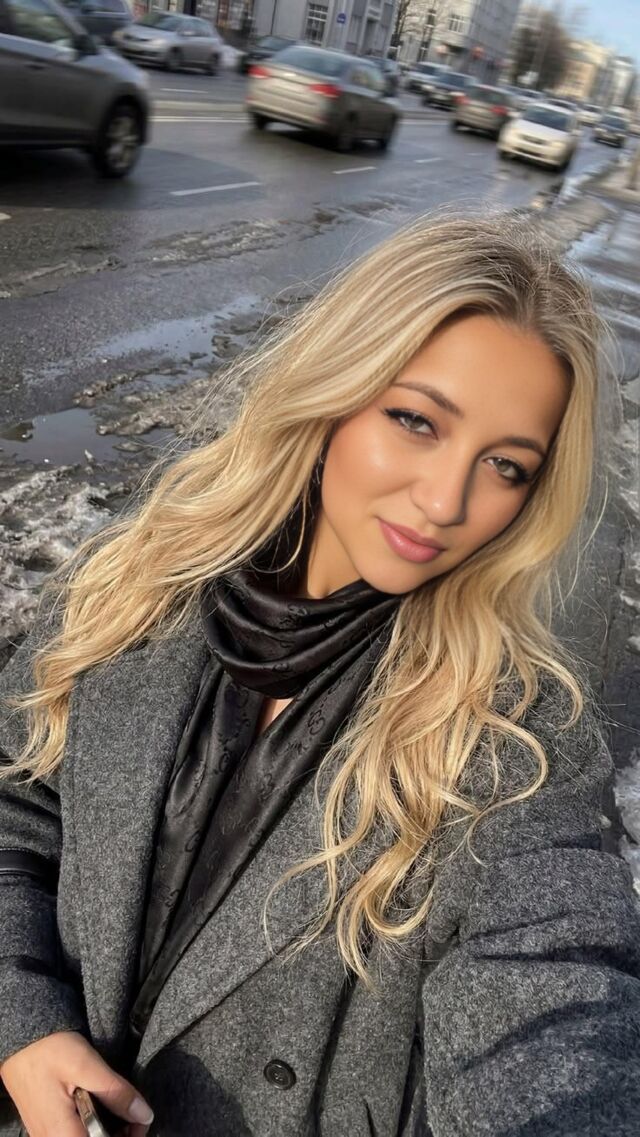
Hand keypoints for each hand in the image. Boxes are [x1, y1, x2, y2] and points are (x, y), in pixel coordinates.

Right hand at [0, 1030, 153, 1136]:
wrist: (20, 1038)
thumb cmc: (50, 1050)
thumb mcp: (87, 1065)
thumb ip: (115, 1092)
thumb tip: (144, 1115)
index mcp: (61, 1132)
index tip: (140, 1122)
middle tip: (133, 1116)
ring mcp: (44, 1134)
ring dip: (105, 1133)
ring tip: (120, 1112)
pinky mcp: (44, 1125)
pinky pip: (71, 1135)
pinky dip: (90, 1129)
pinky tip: (100, 1111)